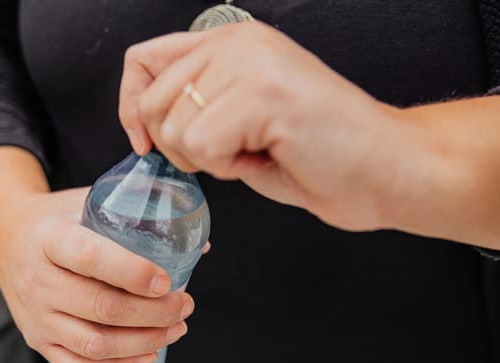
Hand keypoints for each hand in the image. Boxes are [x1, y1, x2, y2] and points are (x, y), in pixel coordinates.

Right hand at [0, 184, 193, 362]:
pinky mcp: (38, 341)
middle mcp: (38, 281)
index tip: (167, 280)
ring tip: (176, 329)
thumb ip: (136, 217)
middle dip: (153, 313)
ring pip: (95, 344)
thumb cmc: (58, 220)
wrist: (6, 240)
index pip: (90, 258)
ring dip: (144, 342)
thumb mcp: (87, 202)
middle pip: (101, 308)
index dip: (132, 272)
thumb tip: (200, 246)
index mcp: (49, 239)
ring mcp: (36, 317)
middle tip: (185, 305)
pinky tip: (149, 353)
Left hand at [120, 22, 418, 231]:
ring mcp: (251, 63)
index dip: (130, 108)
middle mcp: (237, 43)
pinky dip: (230, 168)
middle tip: (229, 152)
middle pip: (150, 101)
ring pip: (174, 127)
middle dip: (179, 147)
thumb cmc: (313, 153)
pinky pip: (203, 145)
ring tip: (256, 150)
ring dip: (211, 159)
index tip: (146, 142)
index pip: (142, 60)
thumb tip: (140, 122)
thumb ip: (193, 104)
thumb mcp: (237, 121)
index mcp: (229, 42)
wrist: (381, 171)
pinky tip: (267, 156)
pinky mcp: (263, 92)